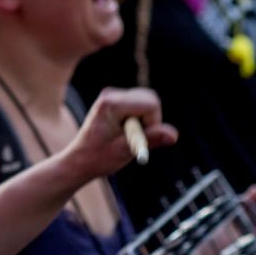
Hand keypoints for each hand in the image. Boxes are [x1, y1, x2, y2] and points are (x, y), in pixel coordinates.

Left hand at [63, 87, 177, 181]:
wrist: (81, 159)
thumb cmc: (99, 157)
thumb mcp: (126, 150)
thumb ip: (150, 139)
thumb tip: (174, 134)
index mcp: (110, 103)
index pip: (151, 103)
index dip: (153, 123)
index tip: (138, 138)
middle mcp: (111, 95)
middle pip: (151, 98)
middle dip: (151, 119)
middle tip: (134, 136)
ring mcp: (112, 96)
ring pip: (147, 102)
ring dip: (145, 121)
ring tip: (127, 135)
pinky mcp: (116, 102)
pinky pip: (140, 106)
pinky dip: (140, 120)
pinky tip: (125, 131)